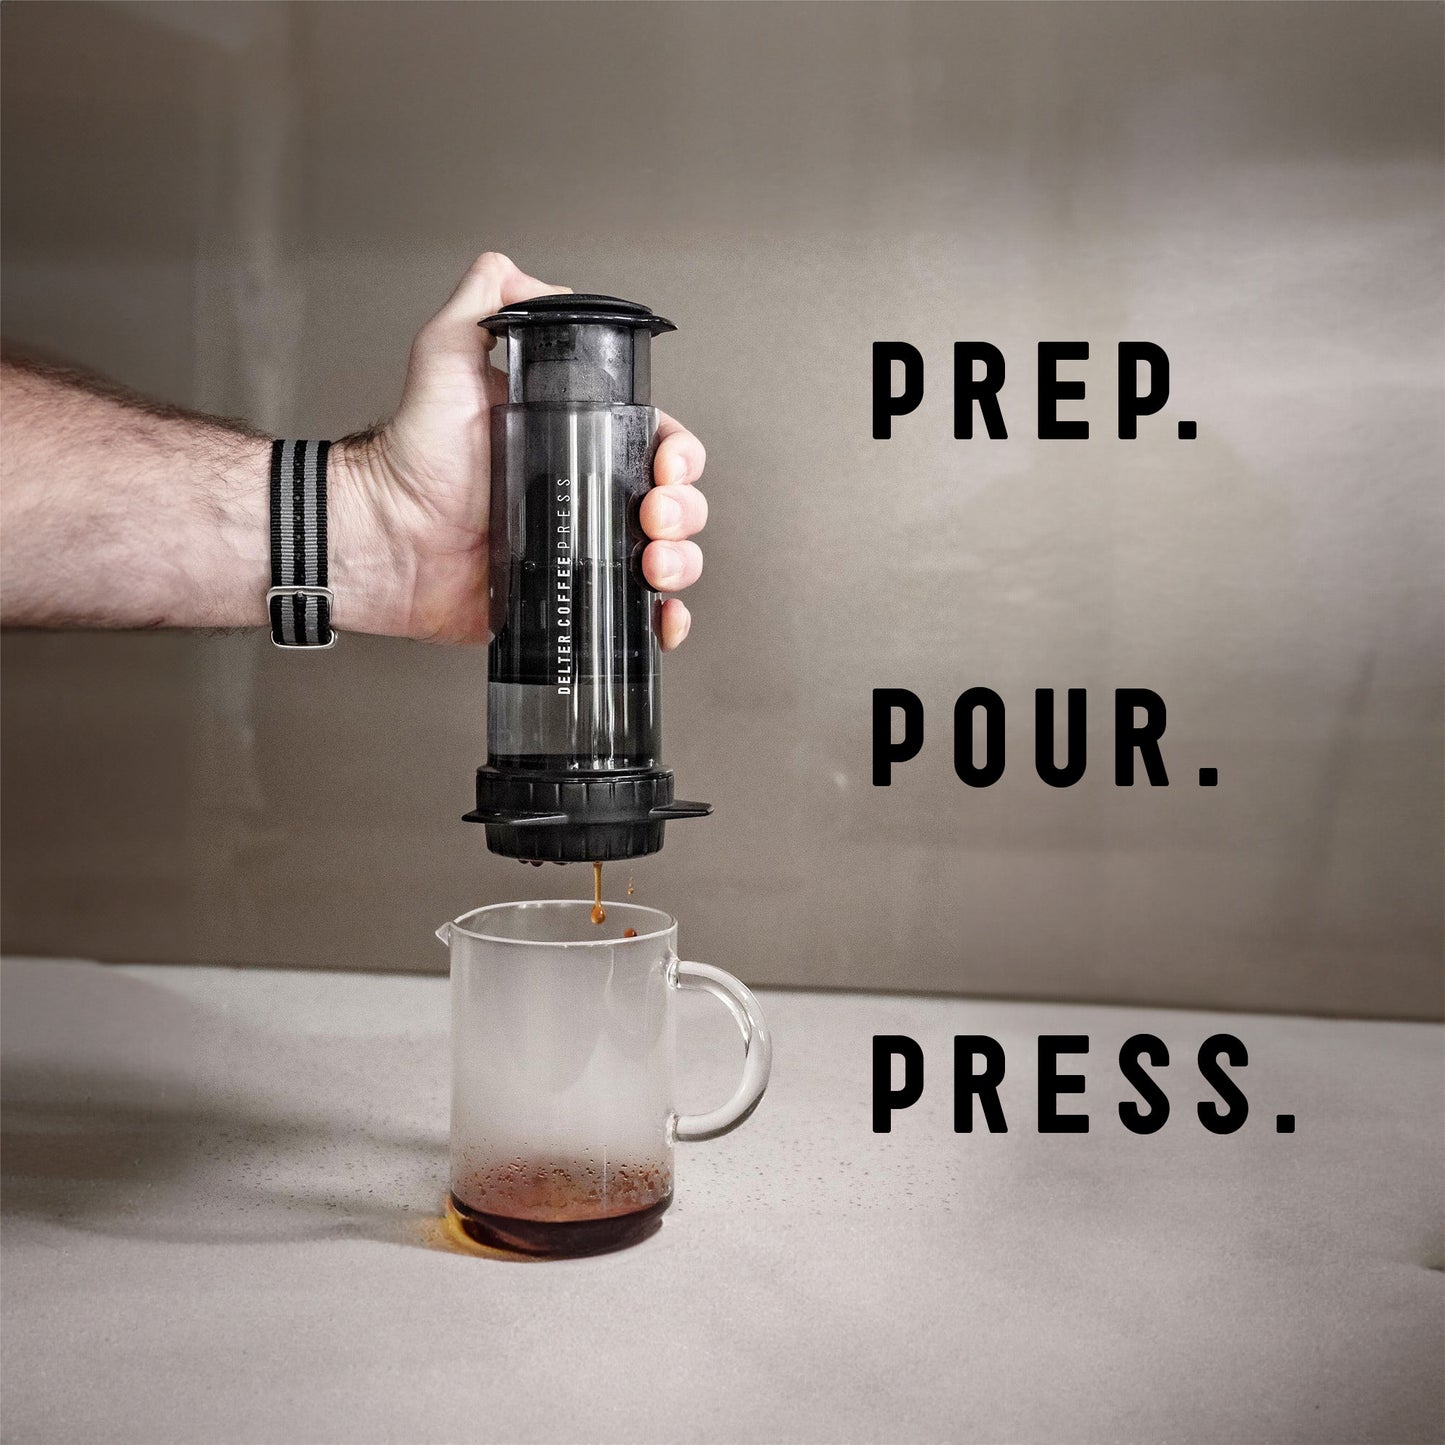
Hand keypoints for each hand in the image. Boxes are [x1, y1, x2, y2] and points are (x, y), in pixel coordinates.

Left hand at [333, 252, 706, 646]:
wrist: (383, 537)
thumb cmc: (411, 453)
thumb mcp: (446, 353)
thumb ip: (484, 302)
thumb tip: (523, 276)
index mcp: (577, 440)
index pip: (658, 441)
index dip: (678, 452)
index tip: (664, 462)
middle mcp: (587, 495)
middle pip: (677, 502)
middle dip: (683, 510)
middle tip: (653, 515)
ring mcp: (584, 549)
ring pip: (671, 558)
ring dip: (681, 562)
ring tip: (652, 562)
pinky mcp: (571, 599)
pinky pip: (637, 617)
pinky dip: (665, 622)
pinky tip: (661, 616)